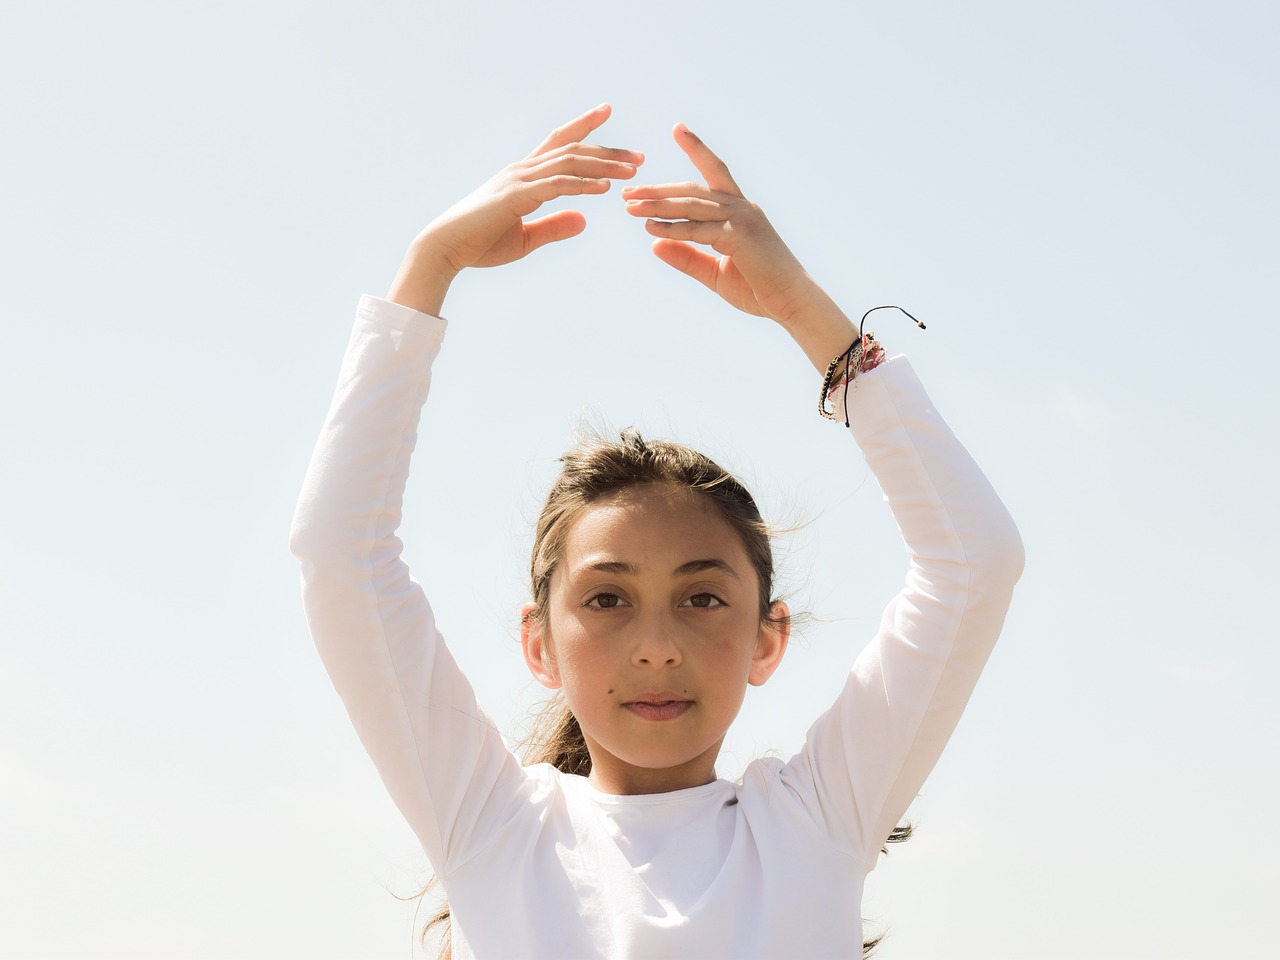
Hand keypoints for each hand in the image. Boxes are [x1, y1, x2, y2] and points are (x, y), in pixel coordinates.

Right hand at [388, 103, 642, 313]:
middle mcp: (523, 170)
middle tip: (639, 157)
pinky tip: (605, 190)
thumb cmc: (481, 245)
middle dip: (608, 152)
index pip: (559, 142)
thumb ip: (554, 226)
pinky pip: (556, 186)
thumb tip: (584, 220)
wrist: (446, 249)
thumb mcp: (526, 238)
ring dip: (602, 166)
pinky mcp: (516, 197)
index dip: (584, 125)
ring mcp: (519, 180)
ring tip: (631, 172)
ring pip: (568, 163)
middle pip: (572, 149)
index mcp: (524, 176)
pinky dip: (583, 185)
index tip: (607, 110)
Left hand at [621, 124, 818, 322]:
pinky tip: (650, 228)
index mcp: (739, 210)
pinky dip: (674, 228)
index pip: (714, 171)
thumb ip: (688, 257)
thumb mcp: (715, 272)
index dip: (696, 148)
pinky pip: (699, 229)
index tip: (676, 128)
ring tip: (631, 206)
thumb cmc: (759, 288)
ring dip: (659, 204)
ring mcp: (743, 219)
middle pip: (693, 189)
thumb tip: (655, 244)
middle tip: (628, 192)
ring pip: (693, 205)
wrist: (792, 302)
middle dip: (659, 189)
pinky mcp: (740, 236)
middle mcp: (742, 207)